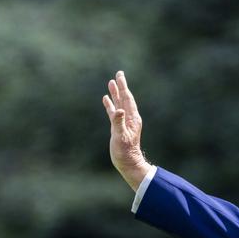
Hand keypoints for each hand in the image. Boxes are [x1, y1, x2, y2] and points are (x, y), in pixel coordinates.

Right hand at [102, 70, 150, 189]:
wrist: (128, 163)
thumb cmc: (125, 152)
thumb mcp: (120, 137)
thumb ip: (119, 123)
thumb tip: (119, 110)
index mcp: (132, 118)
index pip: (127, 99)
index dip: (123, 87)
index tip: (120, 76)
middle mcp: (129, 118)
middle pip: (124, 98)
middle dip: (121, 86)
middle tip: (118, 74)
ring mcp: (124, 122)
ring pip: (119, 104)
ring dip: (115, 94)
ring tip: (111, 83)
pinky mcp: (118, 127)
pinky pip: (114, 112)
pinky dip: (110, 105)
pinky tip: (106, 99)